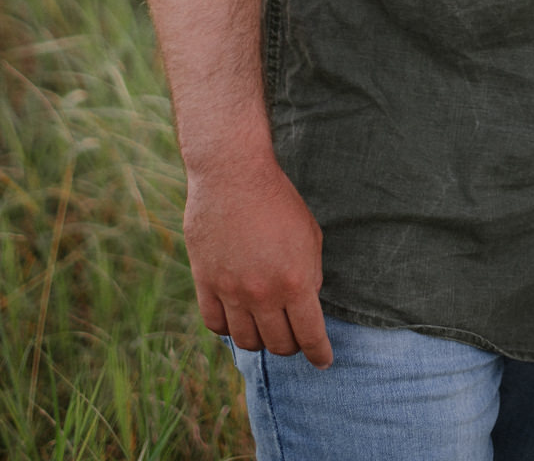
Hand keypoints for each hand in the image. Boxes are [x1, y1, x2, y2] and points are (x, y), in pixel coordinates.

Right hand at [183, 153, 332, 367]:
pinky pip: (216, 325)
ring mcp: (231, 292)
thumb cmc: (279, 201)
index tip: (324, 362)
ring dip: (261, 341)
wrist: (234, 176)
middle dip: (292, 346)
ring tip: (267, 328)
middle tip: (295, 338)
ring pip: (246, 341)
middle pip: (278, 345)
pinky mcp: (205, 284)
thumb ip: (310, 274)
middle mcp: (262, 294)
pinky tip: (238, 318)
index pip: (310, 335)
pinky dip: (229, 329)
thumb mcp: (310, 236)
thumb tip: (306, 302)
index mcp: (294, 281)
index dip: (319, 354)